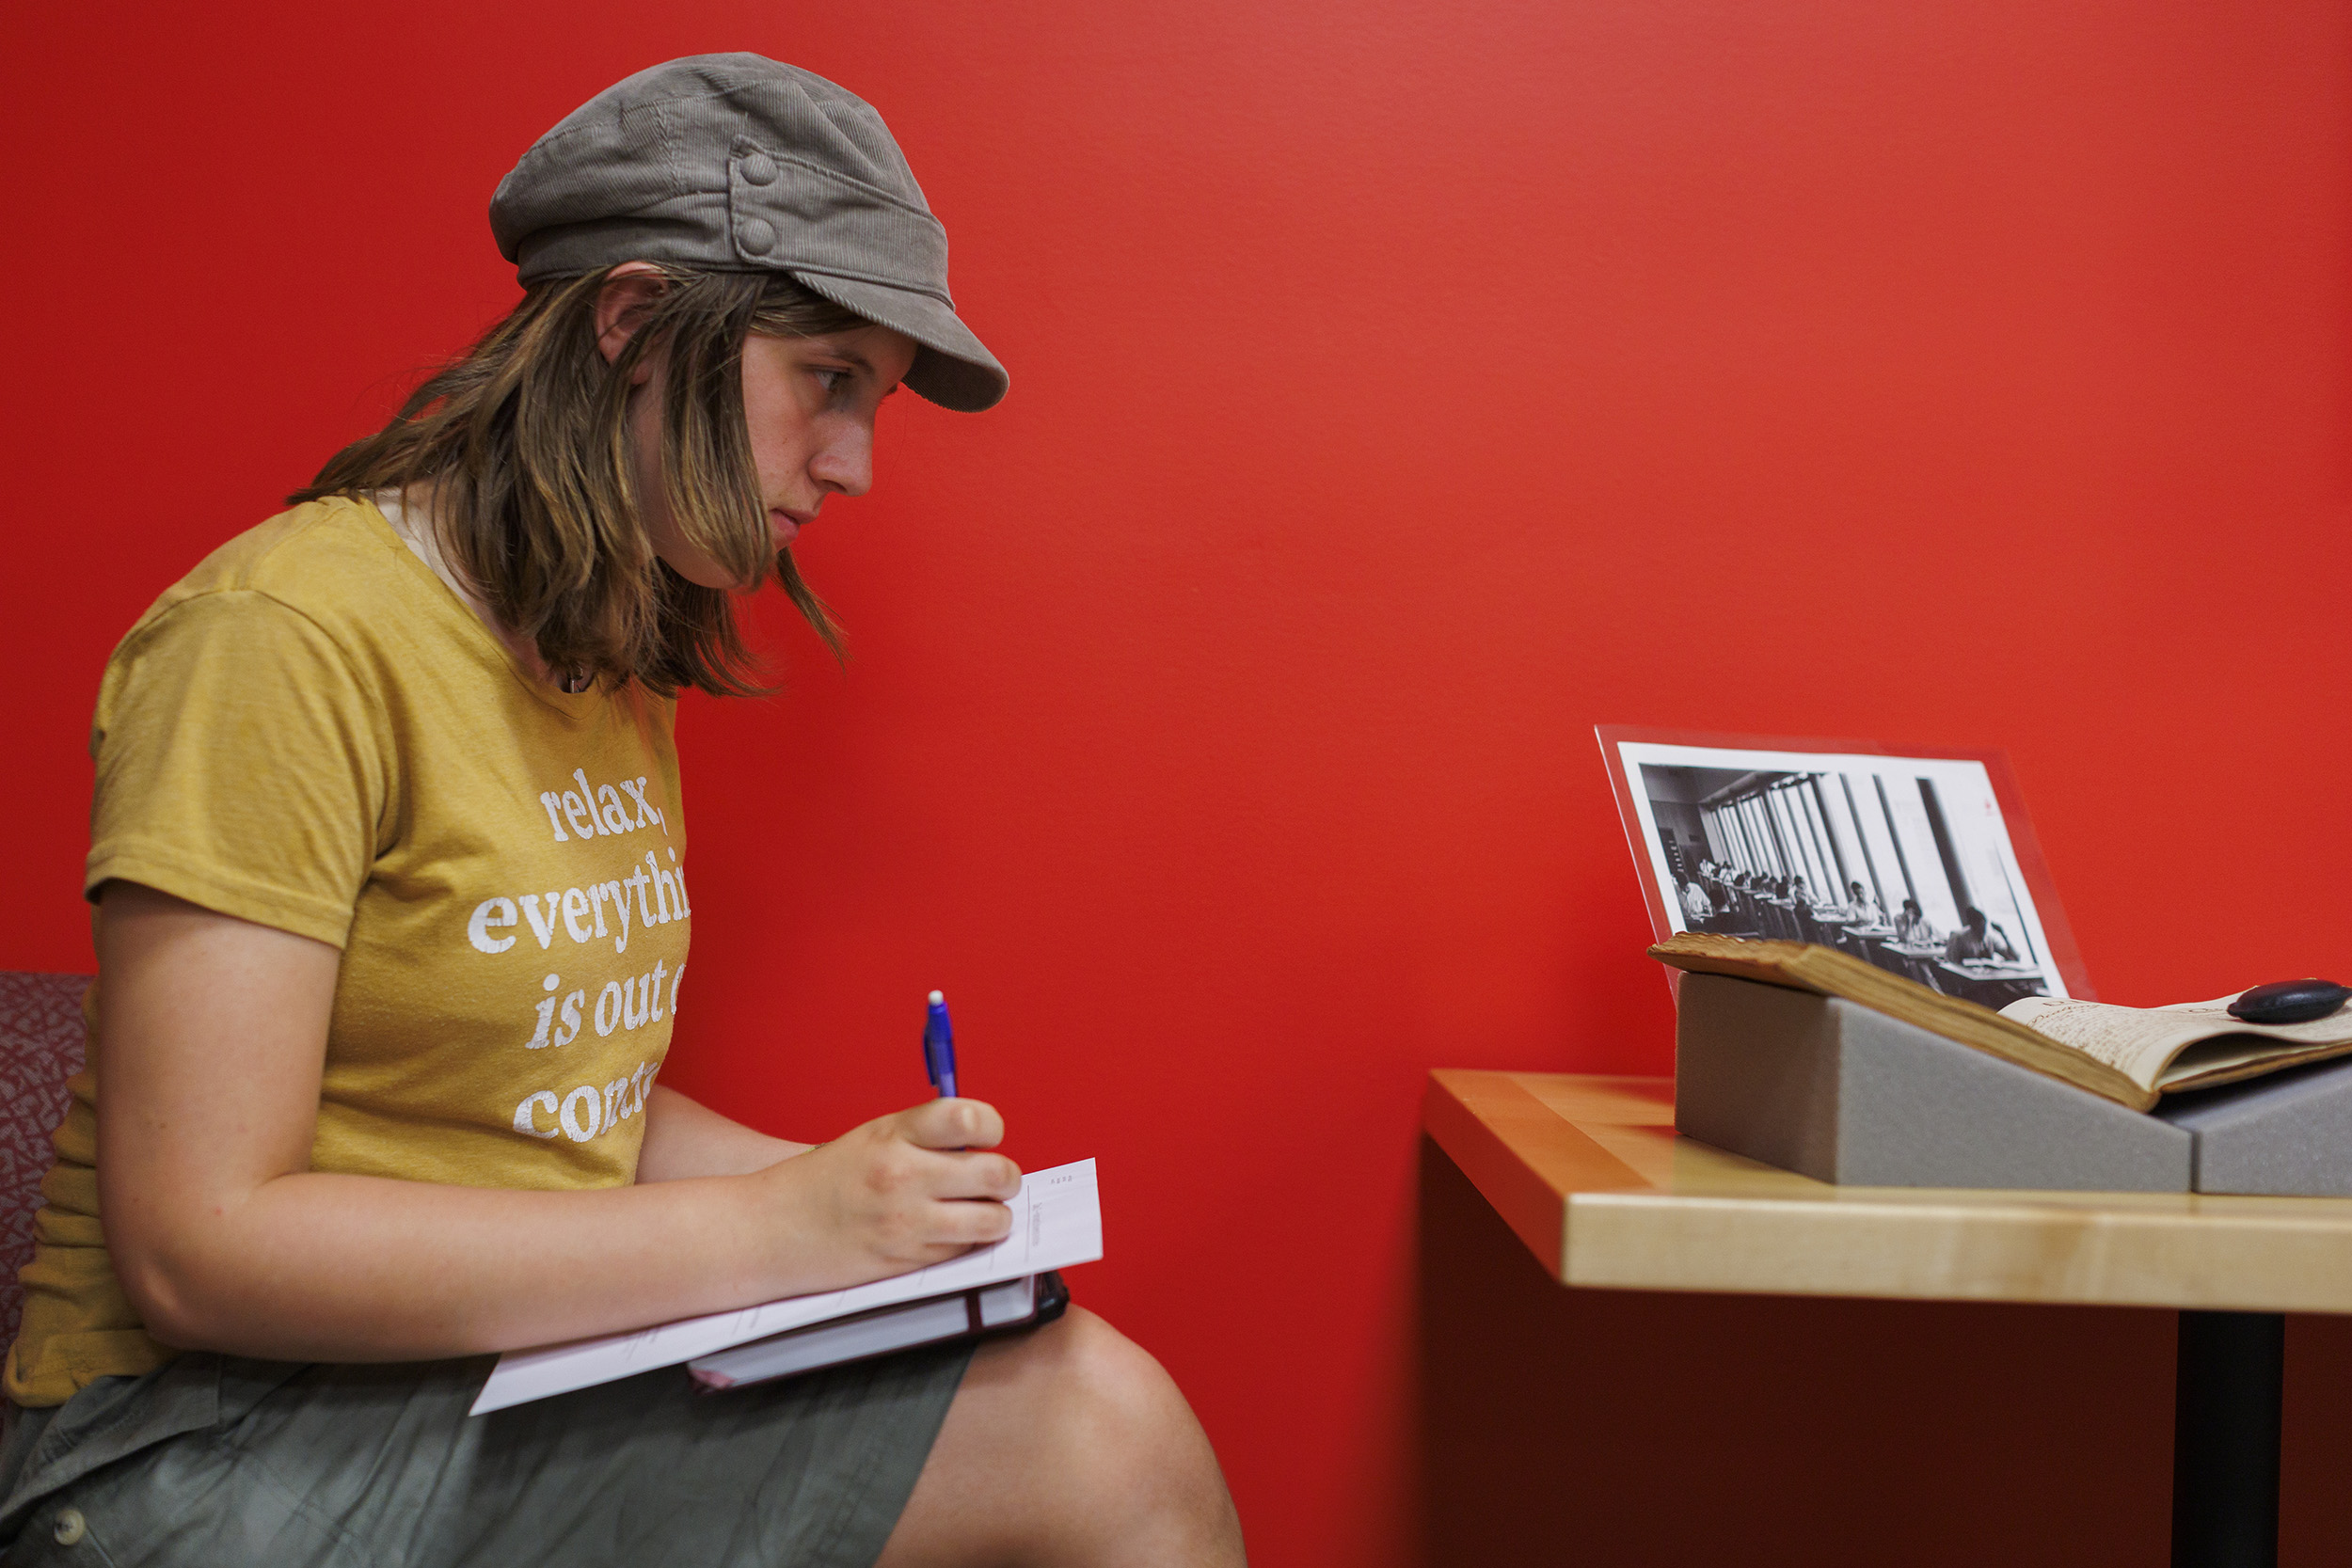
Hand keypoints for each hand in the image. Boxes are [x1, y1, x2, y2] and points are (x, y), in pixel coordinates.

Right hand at [754, 1098, 1021, 1289]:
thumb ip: (923, 1137)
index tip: (990, 1137)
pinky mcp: (906, 1260)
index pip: (968, 1119)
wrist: (770, 1229)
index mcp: (894, 1133)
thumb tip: (981, 1146)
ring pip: (992, 1220)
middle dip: (1006, 1179)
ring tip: (983, 1213)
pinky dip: (967, 1244)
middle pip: (996, 1173)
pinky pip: (964, 1251)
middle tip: (998, 1181)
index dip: (992, 1128)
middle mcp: (903, 1174)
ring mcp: (906, 1220)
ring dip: (996, 1217)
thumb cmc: (823, 1181)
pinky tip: (949, 1234)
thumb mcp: (870, 1138)